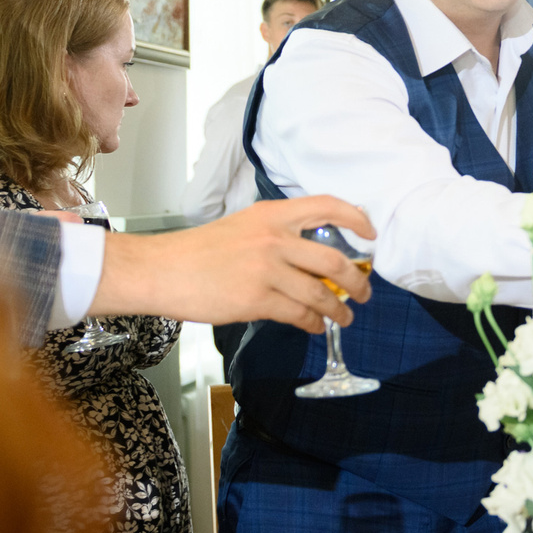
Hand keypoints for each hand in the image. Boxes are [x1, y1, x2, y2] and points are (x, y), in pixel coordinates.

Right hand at [90, 196, 374, 330]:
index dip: (357, 219)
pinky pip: (299, 315)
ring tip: (345, 317)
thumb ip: (278, 234)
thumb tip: (314, 257)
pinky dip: (314, 323)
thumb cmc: (199, 251)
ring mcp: (266, 270)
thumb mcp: (243, 226)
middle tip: (364, 292)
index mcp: (272, 214)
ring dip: (339, 309)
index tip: (371, 235)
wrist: (161, 270)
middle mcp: (274, 238)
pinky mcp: (256, 300)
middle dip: (358, 281)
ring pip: (321, 294)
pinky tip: (316, 326)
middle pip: (334, 260)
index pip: (328, 206)